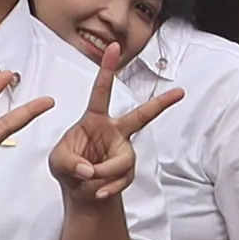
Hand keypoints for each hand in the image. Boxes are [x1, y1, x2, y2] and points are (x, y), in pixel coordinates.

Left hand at [50, 49, 184, 218]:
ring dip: (103, 173)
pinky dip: (107, 187)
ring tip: (88, 180)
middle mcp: (114, 132)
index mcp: (95, 119)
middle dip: (161, 104)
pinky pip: (122, 179)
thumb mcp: (58, 161)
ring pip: (123, 160)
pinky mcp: (127, 171)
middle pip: (141, 116)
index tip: (113, 46)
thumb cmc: (68, 167)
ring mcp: (124, 151)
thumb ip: (69, 161)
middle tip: (180, 92)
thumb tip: (89, 170)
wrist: (81, 193)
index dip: (106, 69)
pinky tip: (98, 191)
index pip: (101, 92)